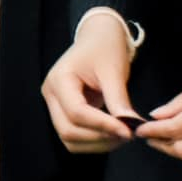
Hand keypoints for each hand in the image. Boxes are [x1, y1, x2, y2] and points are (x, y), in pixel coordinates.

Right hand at [40, 15, 138, 153]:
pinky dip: (94, 140)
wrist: (98, 37)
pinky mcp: (64, 112)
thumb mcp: (113, 70)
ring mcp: (55, 105)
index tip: (128, 131)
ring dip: (96, 143)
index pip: (77, 112)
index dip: (103, 125)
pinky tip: (112, 134)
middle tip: (127, 135)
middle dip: (99, 138)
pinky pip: (75, 136)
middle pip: (68, 130)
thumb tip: (130, 126)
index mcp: (60, 80)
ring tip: (122, 136)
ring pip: (69, 139)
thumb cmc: (104, 48)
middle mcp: (51, 95)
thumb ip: (118, 100)